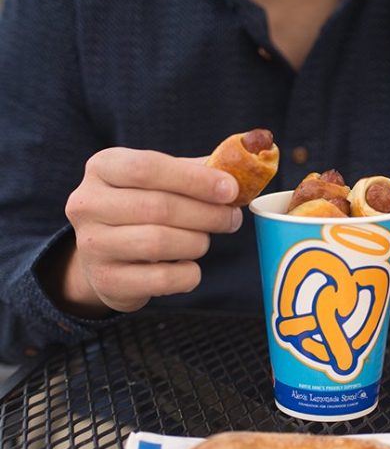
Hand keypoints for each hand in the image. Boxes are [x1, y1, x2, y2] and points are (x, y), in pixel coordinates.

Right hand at [60, 147, 241, 314]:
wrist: (105, 258)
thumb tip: (242, 169)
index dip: (195, 179)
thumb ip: (197, 172)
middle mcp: (87, 204)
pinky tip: (189, 266)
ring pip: (159, 242)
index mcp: (102, 167)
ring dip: (197, 242)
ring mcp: (93, 245)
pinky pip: (162, 279)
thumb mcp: (161, 181)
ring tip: (205, 240)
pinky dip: (188, 274)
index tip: (231, 189)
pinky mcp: (108, 281)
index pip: (147, 167)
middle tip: (232, 219)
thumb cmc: (142, 210)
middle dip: (207, 214)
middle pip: (158, 207)